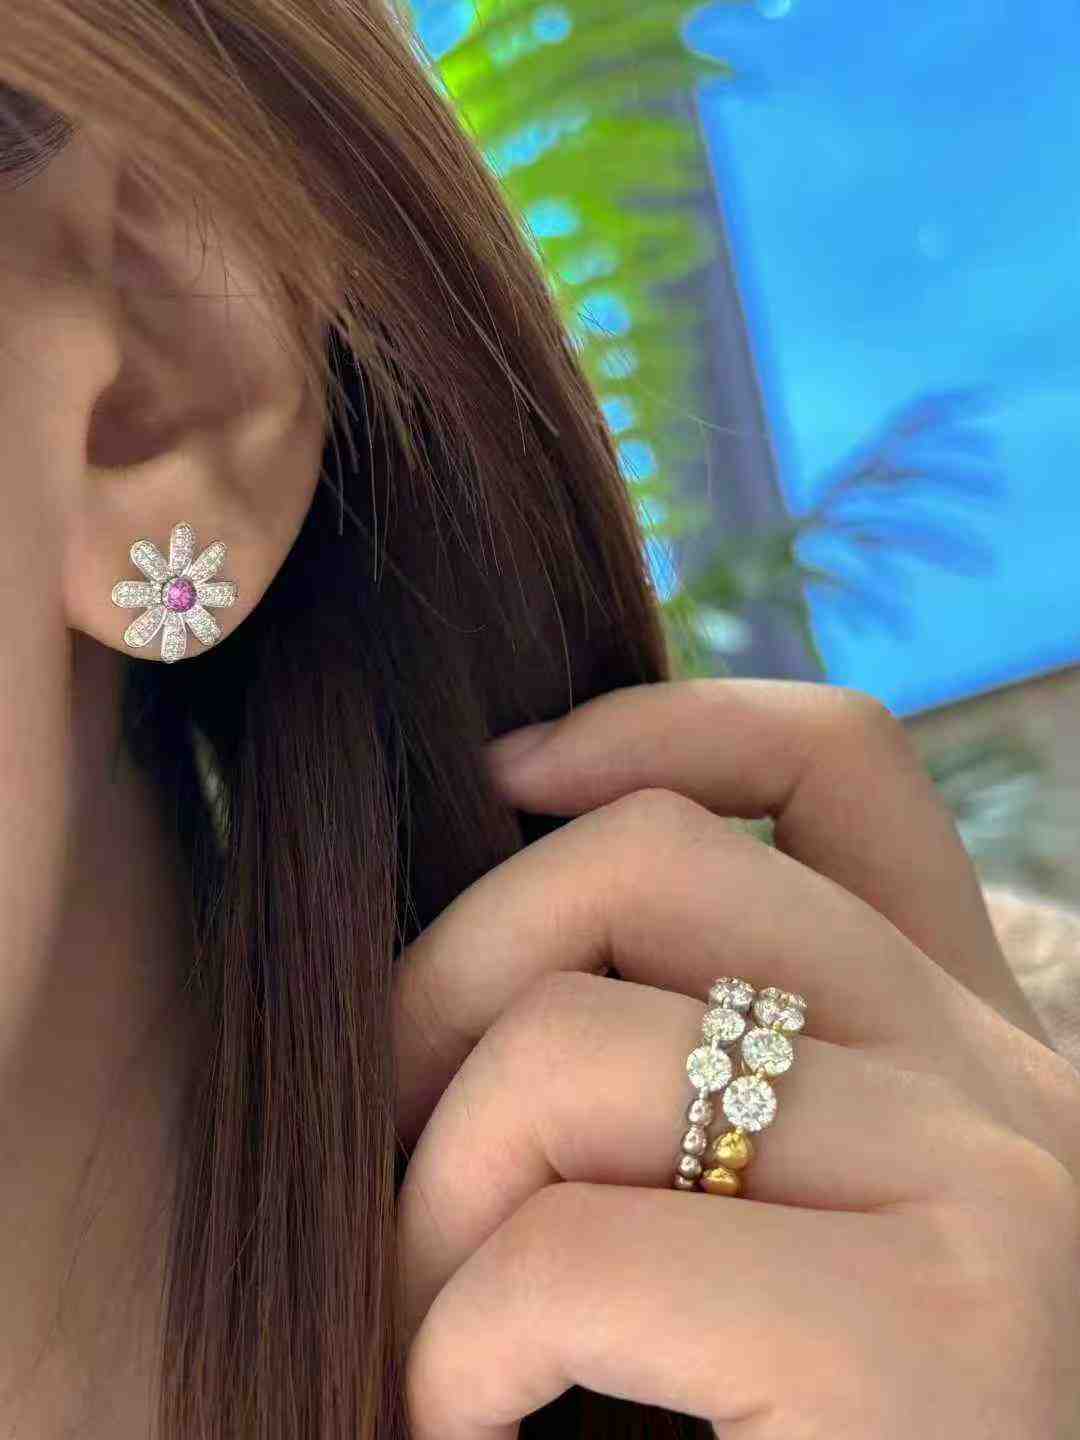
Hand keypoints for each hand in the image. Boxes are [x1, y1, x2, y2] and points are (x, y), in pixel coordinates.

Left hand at [392, 679, 1079, 1439]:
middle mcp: (1003, 1091)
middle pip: (652, 863)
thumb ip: (697, 1088)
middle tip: (390, 1149)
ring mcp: (989, 1198)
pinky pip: (566, 1257)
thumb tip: (494, 960)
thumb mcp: (767, 1228)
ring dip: (431, 1205)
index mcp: (962, 1052)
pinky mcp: (931, 1349)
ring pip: (569, 1052)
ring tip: (437, 1350)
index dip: (664, 720)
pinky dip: (454, 1356)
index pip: (842, 768)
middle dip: (444, 976)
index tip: (505, 775)